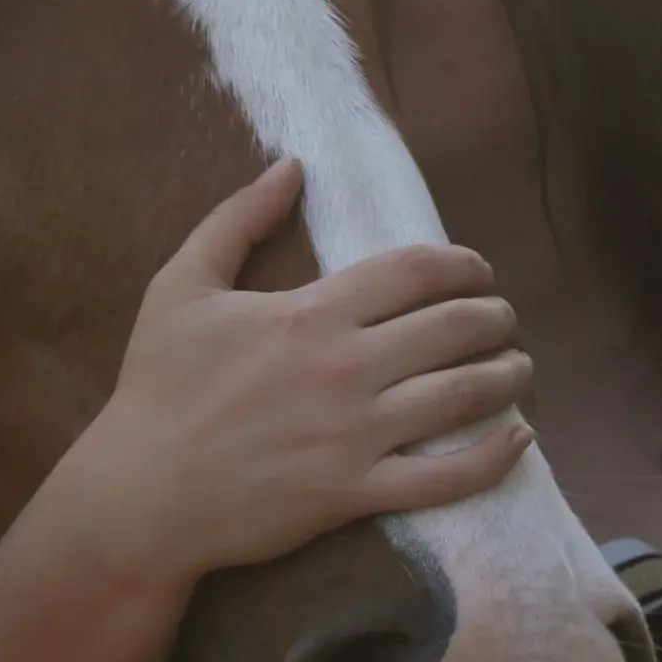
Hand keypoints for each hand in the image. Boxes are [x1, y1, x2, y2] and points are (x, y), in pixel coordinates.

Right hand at [69, 160, 532, 588]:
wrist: (141, 494)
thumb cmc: (159, 386)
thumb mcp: (182, 284)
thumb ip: (237, 218)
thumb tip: (292, 166)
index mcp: (311, 312)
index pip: (417, 271)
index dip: (464, 264)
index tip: (477, 271)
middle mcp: (345, 368)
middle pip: (455, 327)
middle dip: (496, 316)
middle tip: (503, 318)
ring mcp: (355, 435)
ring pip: (463, 396)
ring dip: (507, 375)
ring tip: (519, 367)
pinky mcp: (355, 494)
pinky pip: (446, 478)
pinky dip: (493, 457)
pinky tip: (519, 437)